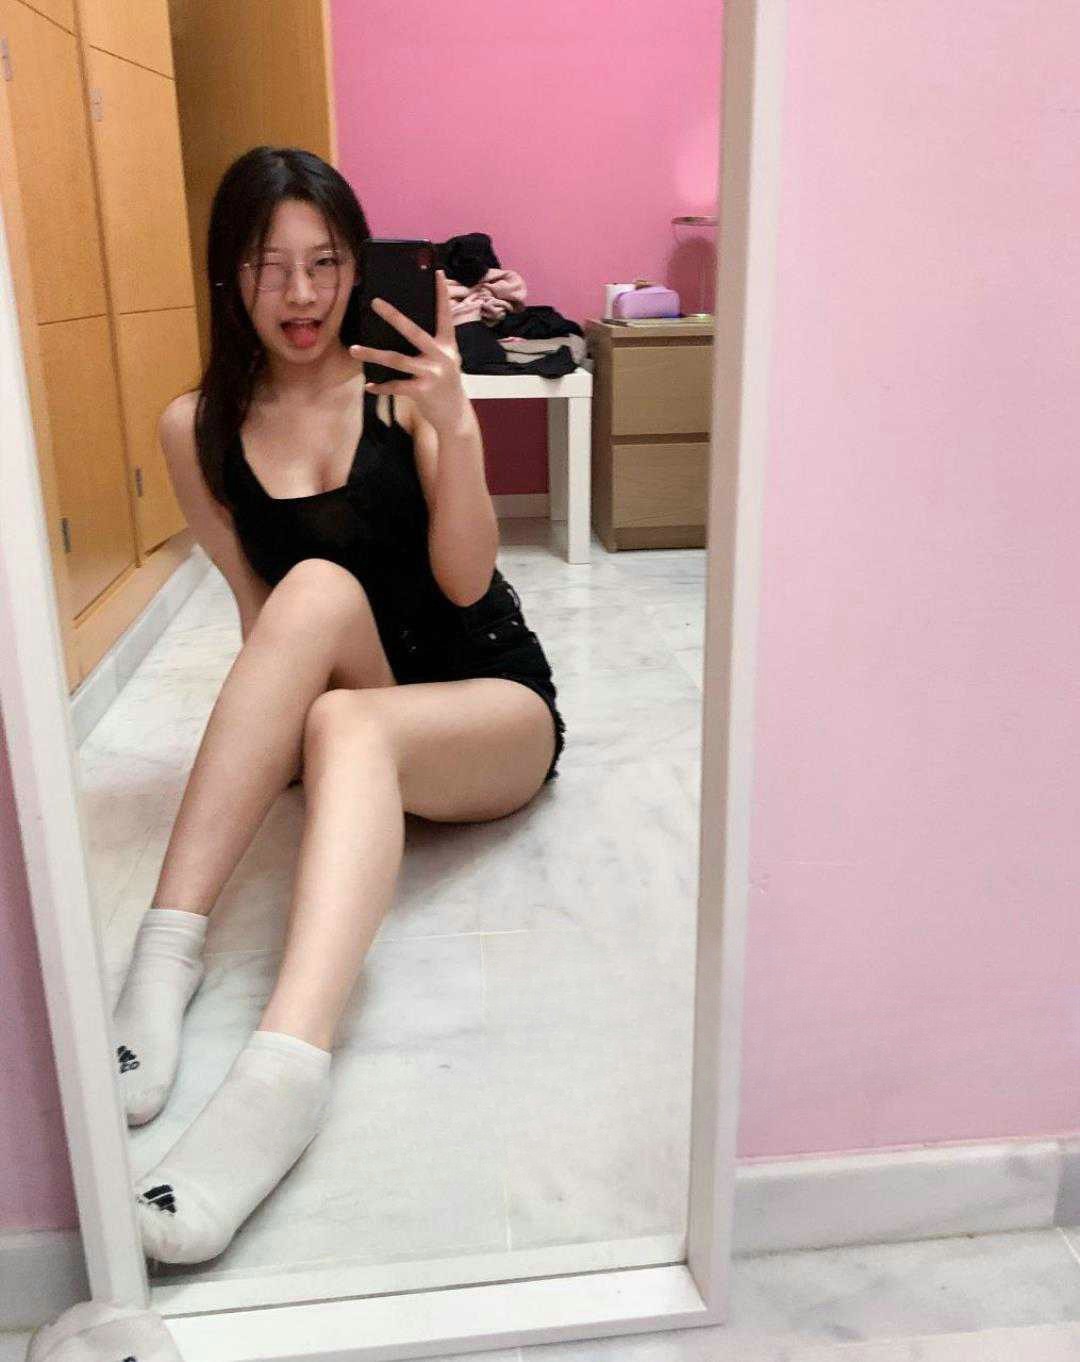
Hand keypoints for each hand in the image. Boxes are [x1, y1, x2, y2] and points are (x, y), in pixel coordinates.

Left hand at [348, 269, 468, 433]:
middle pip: (413, 331)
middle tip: (375, 302)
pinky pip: (395, 386)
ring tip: (354, 349)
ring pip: (396, 359)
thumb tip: (405, 328)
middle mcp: (441, 356)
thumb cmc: (445, 384)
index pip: (445, 315)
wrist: (455, 416)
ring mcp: (432, 374)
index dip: (441, 294)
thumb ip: (433, 345)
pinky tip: (369, 386)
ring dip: (372, 354)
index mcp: (448, 345)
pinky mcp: (422, 391)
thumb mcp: (447, 361)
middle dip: (393, 316)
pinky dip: (381, 386)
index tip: (436, 273)